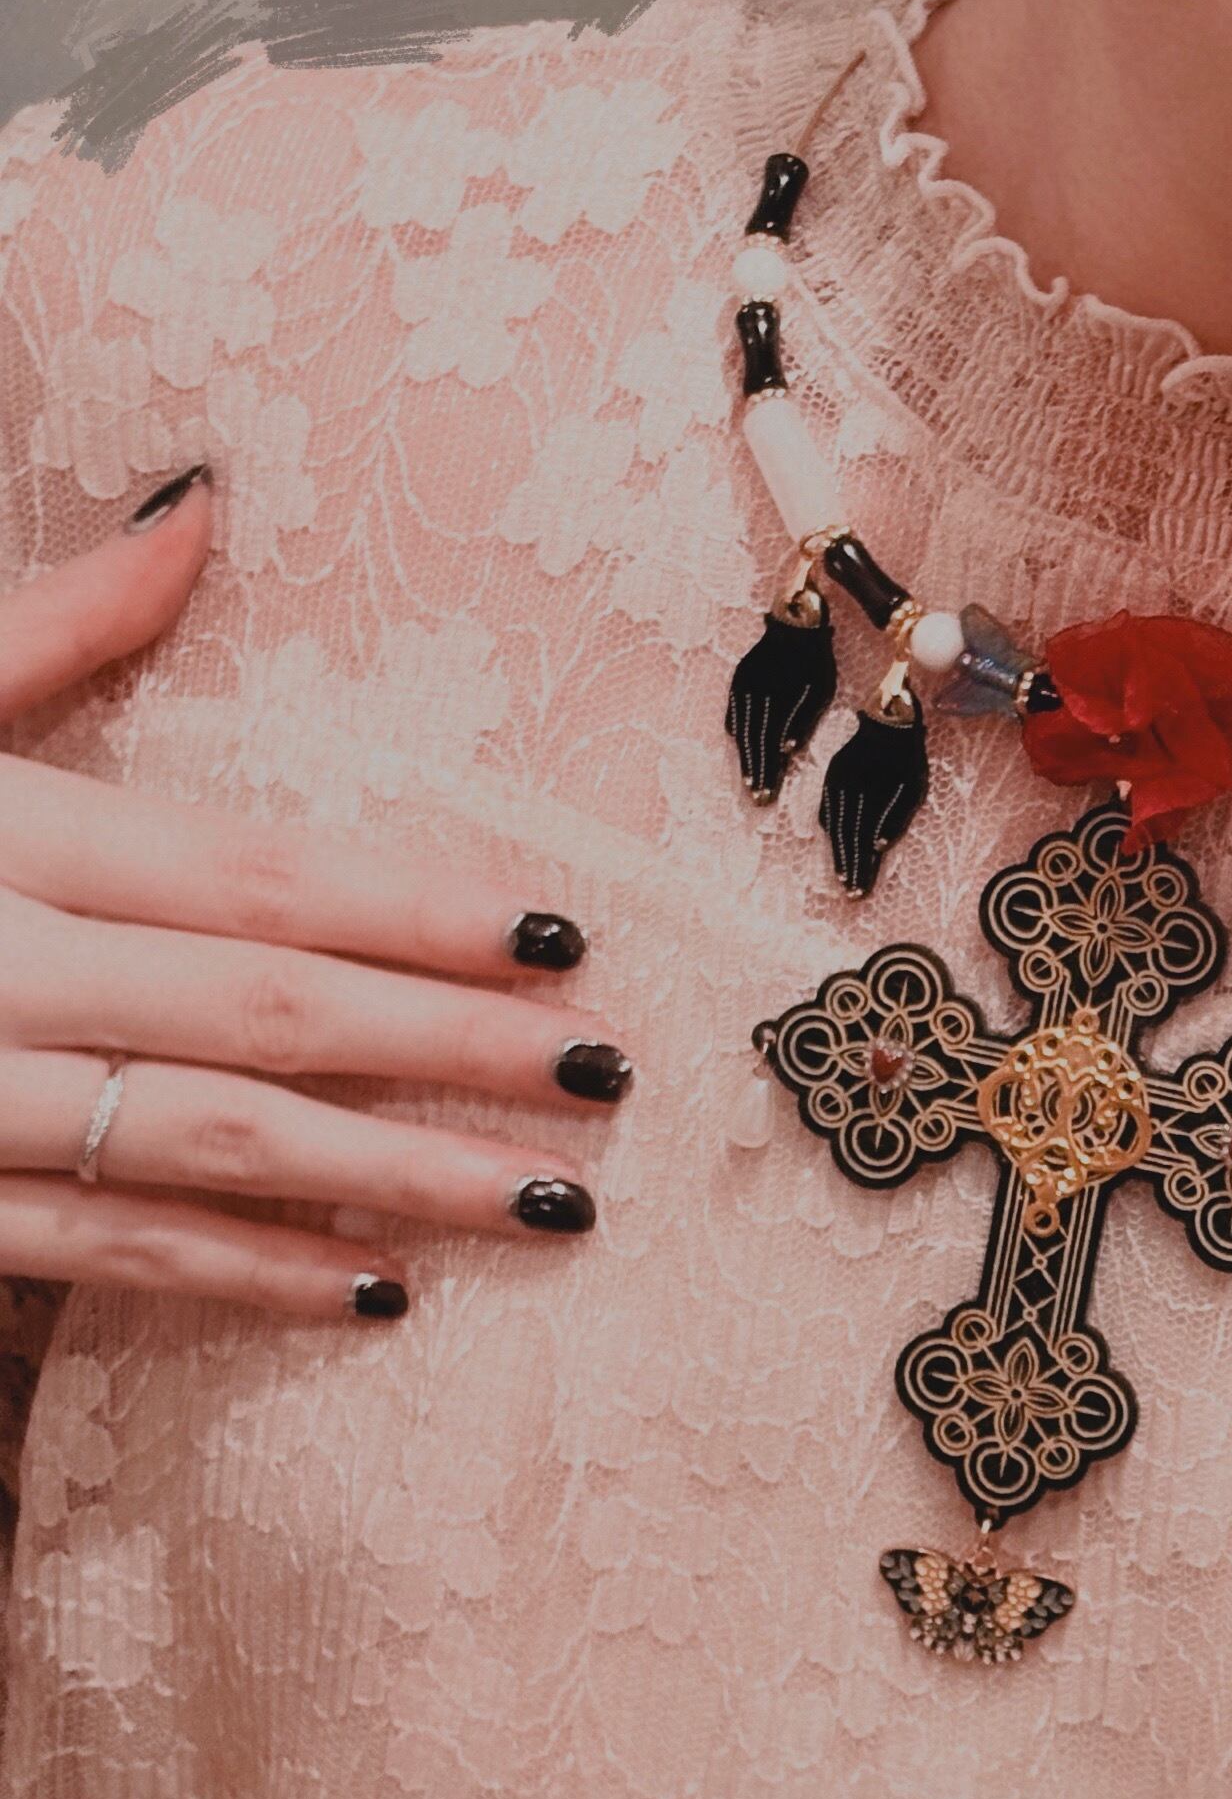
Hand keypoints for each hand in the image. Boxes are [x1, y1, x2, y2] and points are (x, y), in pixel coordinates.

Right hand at [0, 472, 626, 1320]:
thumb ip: (52, 622)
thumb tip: (205, 507)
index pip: (252, 874)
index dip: (417, 909)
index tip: (562, 937)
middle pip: (266, 1016)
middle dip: (452, 1056)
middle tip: (608, 1081)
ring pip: (205, 1154)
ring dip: (387, 1185)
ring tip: (541, 1207)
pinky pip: (91, 1256)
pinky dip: (231, 1278)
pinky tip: (363, 1291)